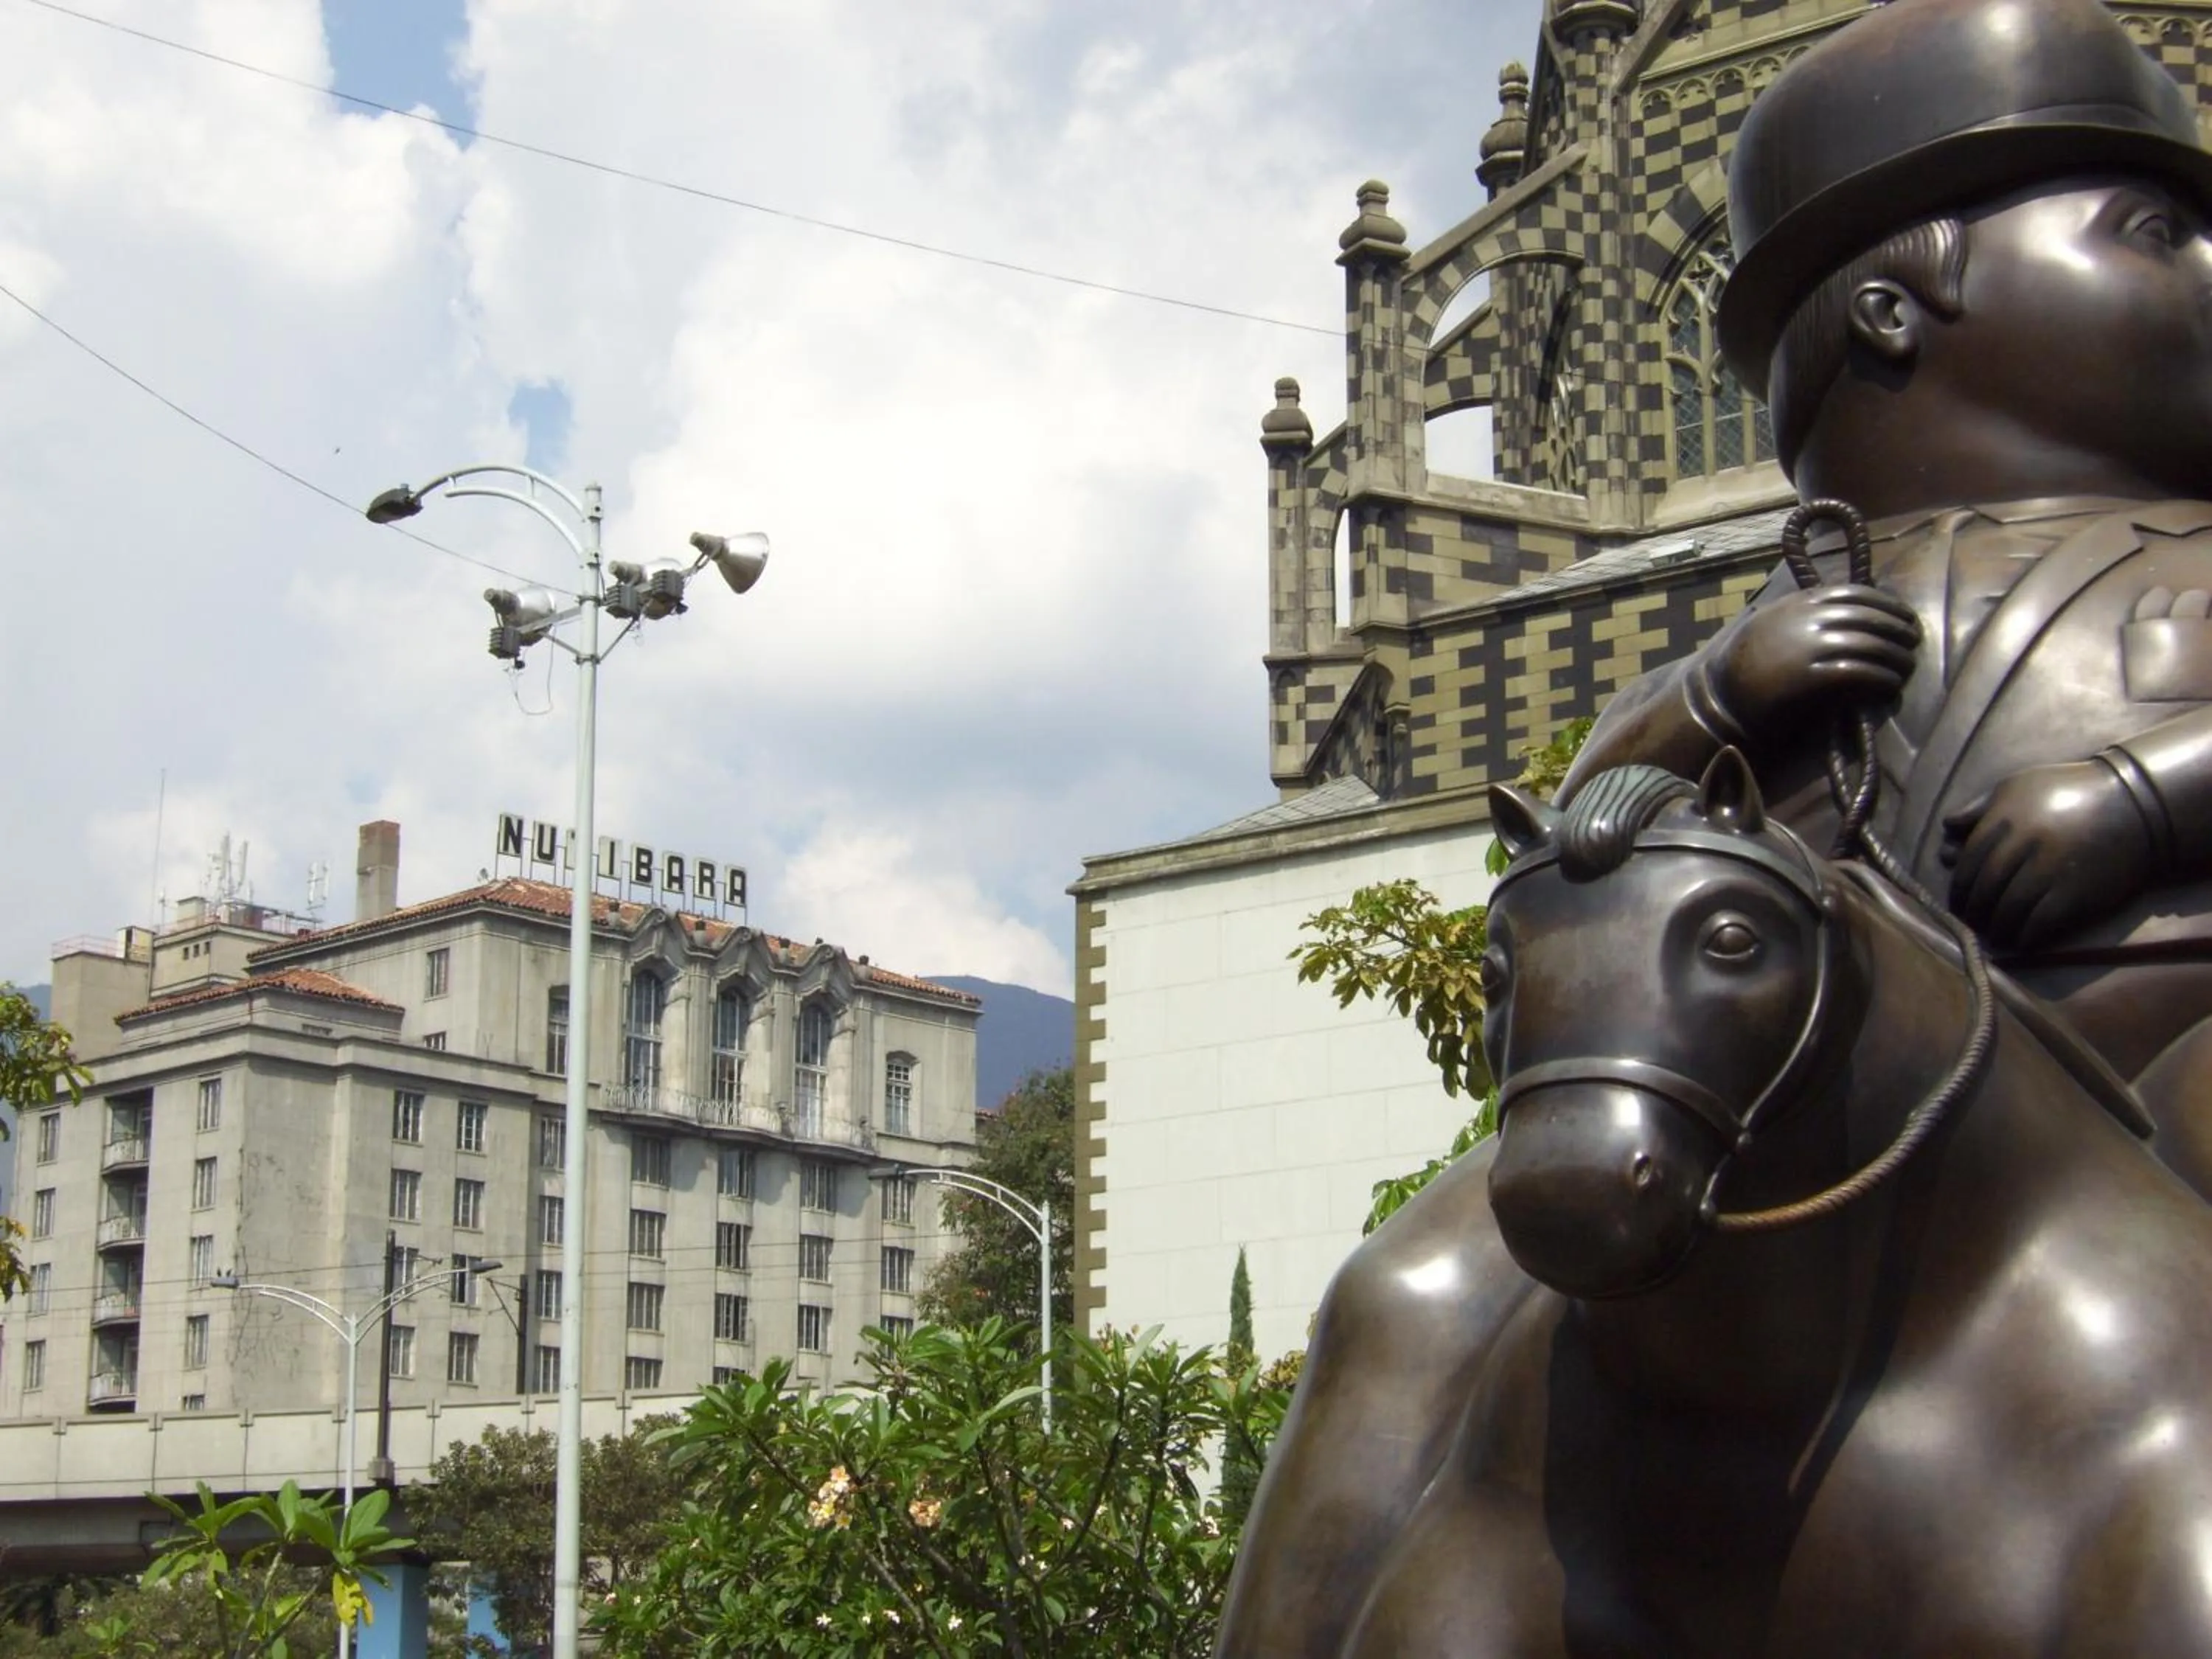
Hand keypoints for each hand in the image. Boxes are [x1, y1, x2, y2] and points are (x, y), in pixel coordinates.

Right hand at [1710, 586, 1919, 743]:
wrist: (1719, 698)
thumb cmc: (1742, 667)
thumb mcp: (1769, 624)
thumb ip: (1799, 614)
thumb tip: (1837, 612)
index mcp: (1796, 603)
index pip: (1853, 592)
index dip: (1885, 603)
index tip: (1903, 615)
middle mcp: (1805, 620)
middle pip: (1868, 617)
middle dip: (1898, 629)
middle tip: (1914, 642)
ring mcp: (1808, 647)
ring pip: (1869, 644)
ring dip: (1896, 657)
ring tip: (1907, 667)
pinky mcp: (1811, 677)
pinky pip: (1858, 672)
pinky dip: (1881, 678)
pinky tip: (1890, 685)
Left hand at [1940, 760, 2154, 949]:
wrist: (2134, 805)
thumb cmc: (2069, 790)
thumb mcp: (2019, 786)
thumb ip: (1980, 808)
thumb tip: (1946, 828)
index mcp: (2005, 819)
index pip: (1968, 863)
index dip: (1958, 888)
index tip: (1956, 903)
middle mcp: (2023, 845)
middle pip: (1985, 888)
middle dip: (1973, 911)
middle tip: (1970, 923)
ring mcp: (2049, 871)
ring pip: (2009, 909)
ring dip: (1997, 926)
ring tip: (1993, 933)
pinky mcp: (2075, 892)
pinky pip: (2040, 921)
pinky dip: (2025, 935)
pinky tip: (2019, 940)